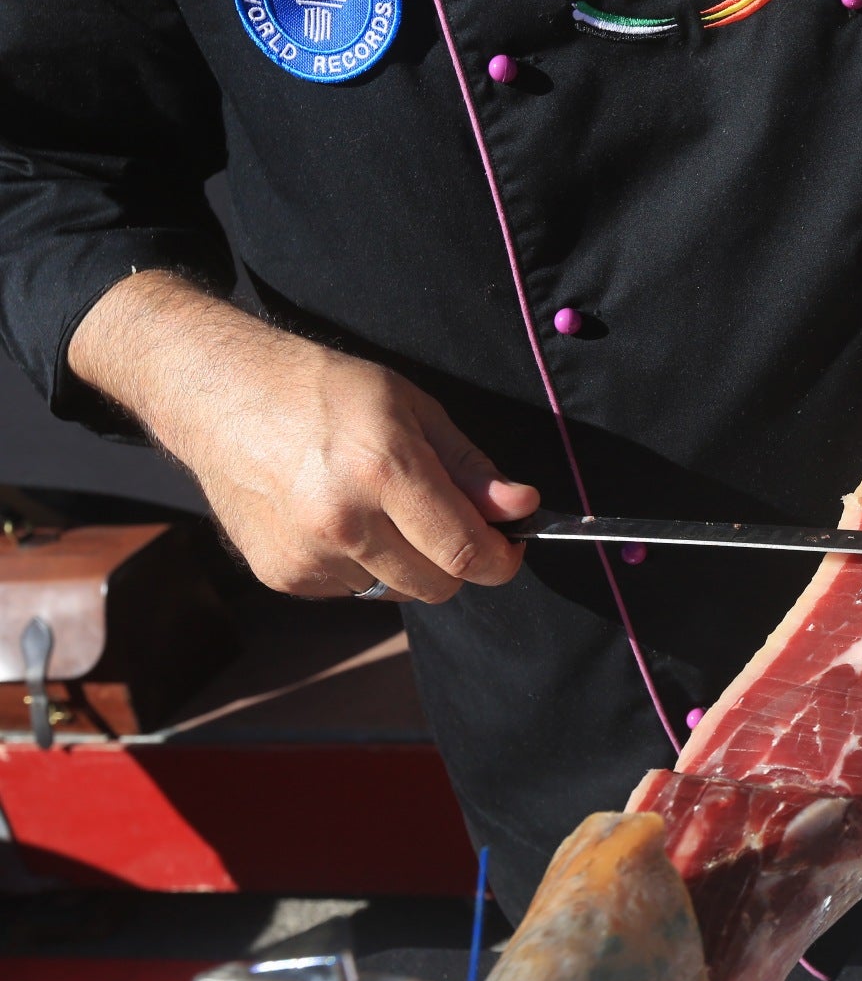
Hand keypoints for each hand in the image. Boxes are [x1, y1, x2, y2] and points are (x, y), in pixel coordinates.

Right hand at [69, 271, 538, 602]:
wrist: (220, 394)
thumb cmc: (322, 390)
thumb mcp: (411, 407)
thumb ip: (469, 465)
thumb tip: (522, 506)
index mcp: (383, 471)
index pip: (464, 551)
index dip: (501, 559)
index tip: (512, 547)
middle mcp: (343, 521)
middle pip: (437, 585)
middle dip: (459, 562)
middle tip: (451, 522)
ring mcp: (307, 555)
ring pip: (396, 590)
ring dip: (407, 562)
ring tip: (379, 506)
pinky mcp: (280, 576)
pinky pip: (352, 589)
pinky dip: (362, 565)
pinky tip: (339, 518)